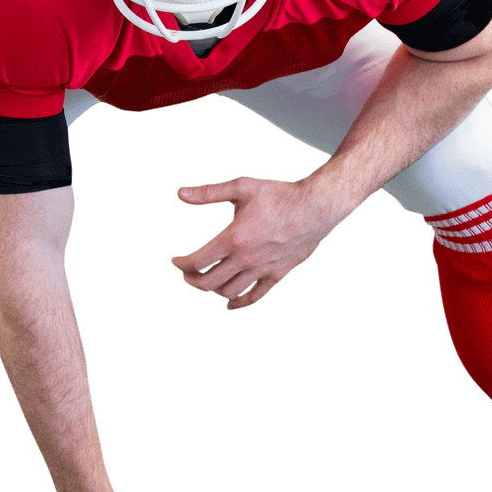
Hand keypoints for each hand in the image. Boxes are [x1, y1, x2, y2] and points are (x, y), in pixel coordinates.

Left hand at [170, 176, 338, 309]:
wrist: (315, 208)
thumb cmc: (279, 195)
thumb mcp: (241, 187)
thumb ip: (208, 193)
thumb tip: (180, 194)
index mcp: (233, 238)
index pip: (197, 261)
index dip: (181, 264)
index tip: (175, 261)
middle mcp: (246, 259)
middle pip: (209, 282)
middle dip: (192, 281)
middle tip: (186, 275)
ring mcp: (262, 269)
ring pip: (229, 292)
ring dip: (212, 290)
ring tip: (205, 282)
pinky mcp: (277, 274)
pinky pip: (255, 296)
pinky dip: (240, 303)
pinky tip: (230, 303)